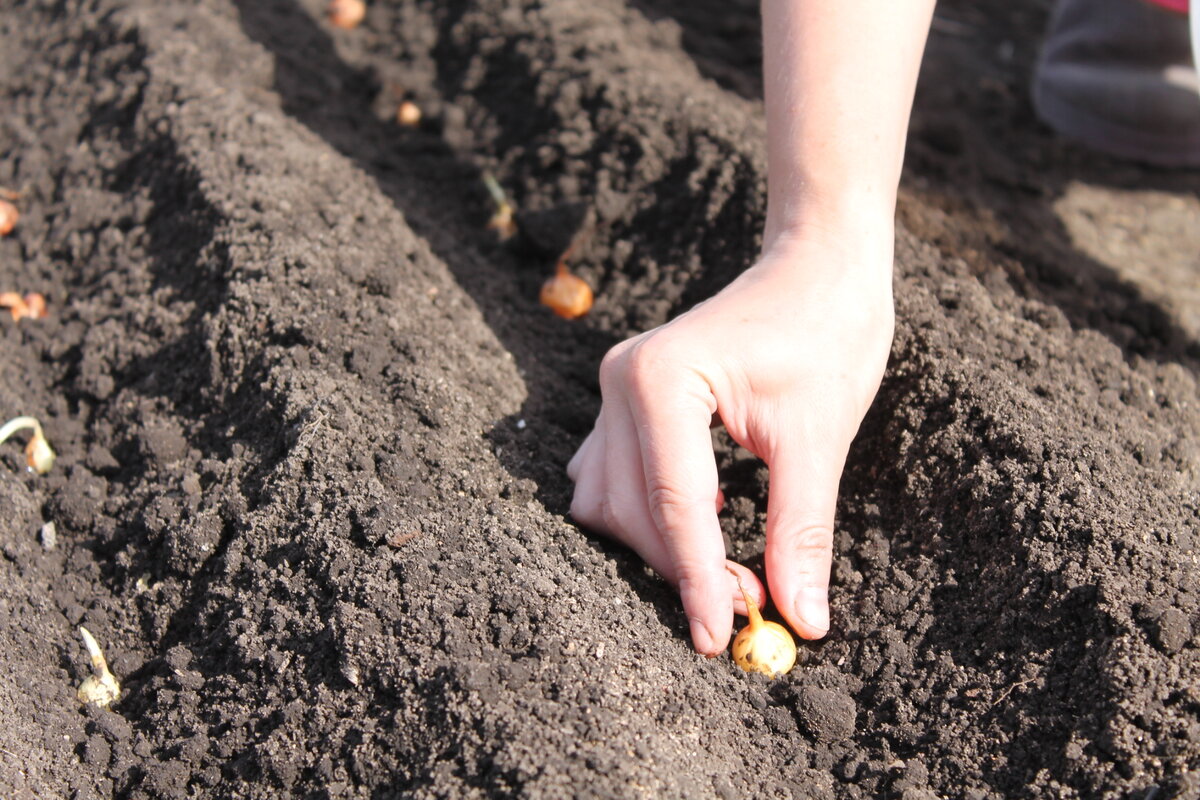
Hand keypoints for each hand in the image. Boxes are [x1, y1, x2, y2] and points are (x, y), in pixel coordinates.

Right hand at [567, 228, 893, 654]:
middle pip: (630, 511)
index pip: (673, 505)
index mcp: (663, 380)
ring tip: (728, 568)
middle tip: (748, 604)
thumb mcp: (818, 439)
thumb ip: (800, 532)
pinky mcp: (623, 399)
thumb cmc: (826, 333)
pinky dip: (645, 516)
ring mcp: (614, 389)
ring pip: (607, 501)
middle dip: (682, 567)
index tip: (719, 640)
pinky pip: (608, 477)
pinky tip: (701, 520)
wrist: (816, 267)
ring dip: (658, 547)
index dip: (698, 582)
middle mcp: (622, 382)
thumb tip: (801, 620)